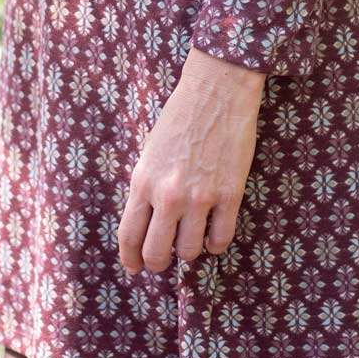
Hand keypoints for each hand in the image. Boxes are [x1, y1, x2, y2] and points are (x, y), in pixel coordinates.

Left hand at [117, 47, 265, 274]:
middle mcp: (168, 194)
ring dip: (190, 250)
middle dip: (158, 262)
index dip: (131, 259)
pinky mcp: (229, 194)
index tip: (135, 267)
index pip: (129, 236)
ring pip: (190, 252)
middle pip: (157, 253)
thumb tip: (146, 224)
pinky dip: (216, 243)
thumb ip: (147, 188)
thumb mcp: (150, 152)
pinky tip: (214, 232)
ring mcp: (200, 196)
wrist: (216, 91)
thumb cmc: (179, 117)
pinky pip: (221, 239)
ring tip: (192, 236)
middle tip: (165, 258)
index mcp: (143, 181)